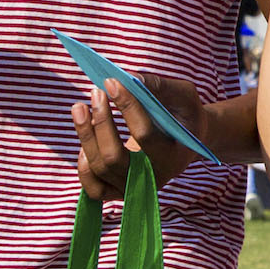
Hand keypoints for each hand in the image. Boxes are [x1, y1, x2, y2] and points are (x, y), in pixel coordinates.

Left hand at [71, 76, 210, 196]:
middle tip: (96, 92)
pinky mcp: (120, 190)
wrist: (189, 140)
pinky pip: (94, 189)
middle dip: (100, 123)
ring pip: (100, 169)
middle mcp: (153, 178)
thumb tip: (127, 77)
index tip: (111, 82)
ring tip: (80, 107)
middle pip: (114, 157)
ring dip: (85, 136)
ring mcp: (135, 187)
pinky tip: (84, 143)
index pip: (144, 134)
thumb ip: (158, 86)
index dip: (126, 107)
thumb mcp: (183, 95)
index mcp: (173, 156)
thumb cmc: (185, 114)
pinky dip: (83, 169)